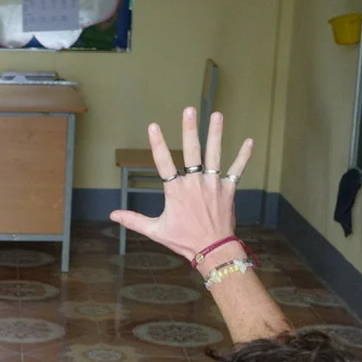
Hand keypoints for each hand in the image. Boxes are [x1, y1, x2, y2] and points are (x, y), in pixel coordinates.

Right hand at [110, 107, 252, 261]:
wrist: (213, 250)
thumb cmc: (184, 240)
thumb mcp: (156, 230)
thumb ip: (134, 220)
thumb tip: (113, 215)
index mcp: (176, 191)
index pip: (163, 163)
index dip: (158, 144)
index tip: (153, 126)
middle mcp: (195, 183)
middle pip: (191, 152)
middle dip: (189, 130)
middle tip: (188, 110)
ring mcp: (213, 185)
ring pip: (215, 155)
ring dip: (216, 134)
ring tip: (217, 115)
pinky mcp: (228, 190)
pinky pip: (236, 170)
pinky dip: (243, 156)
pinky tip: (249, 141)